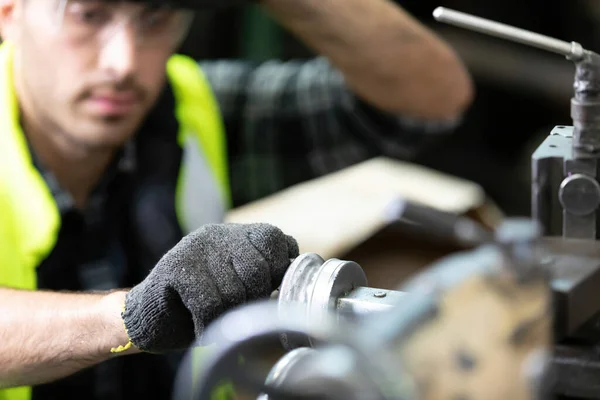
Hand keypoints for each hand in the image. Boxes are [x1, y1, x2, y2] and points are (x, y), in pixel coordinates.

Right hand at [121, 223, 298, 352]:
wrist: (150, 317)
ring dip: (230, 316)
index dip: (278, 269)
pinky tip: (204, 330)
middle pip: (257, 268)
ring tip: (220, 321)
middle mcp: (216, 234)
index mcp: (236, 234)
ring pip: (234, 290)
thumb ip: (266, 271)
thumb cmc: (203, 305)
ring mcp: (194, 248)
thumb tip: (298, 273)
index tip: (268, 291)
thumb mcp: (240, 282)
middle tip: (240, 314)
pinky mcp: (175, 269)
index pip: (274, 238)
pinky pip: (210, 303)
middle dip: (254, 299)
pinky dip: (211, 325)